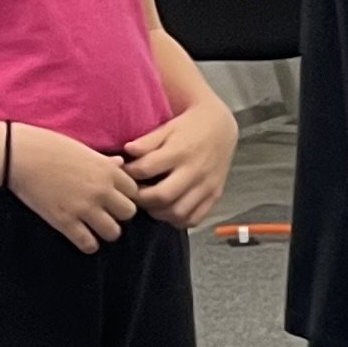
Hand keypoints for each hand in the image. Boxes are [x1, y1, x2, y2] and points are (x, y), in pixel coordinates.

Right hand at [8, 124, 140, 252]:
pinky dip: (88, 244)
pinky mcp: (65, 221)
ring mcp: (84, 207)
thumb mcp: (83, 150)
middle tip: (105, 213)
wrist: (19, 155)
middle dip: (119, 215)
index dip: (125, 196)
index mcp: (108, 171)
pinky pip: (89, 244)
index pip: (135, 192)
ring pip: (113, 232)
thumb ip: (105, 162)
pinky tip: (81, 237)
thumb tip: (121, 163)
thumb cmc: (51, 147)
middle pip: (129, 214)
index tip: (114, 198)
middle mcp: (101, 190)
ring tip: (94, 227)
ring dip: (105, 231)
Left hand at [123, 94, 239, 227]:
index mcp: (180, 151)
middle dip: (141, 199)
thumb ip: (147, 141)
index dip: (129, 173)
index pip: (145, 169)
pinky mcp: (215, 195)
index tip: (125, 171)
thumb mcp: (168, 127)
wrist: (222, 127)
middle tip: (134, 193)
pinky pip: (195, 218)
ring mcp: (207, 186)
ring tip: (150, 203)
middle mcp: (194, 171)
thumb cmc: (189, 126)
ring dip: (158, 212)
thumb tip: (127, 151)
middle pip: (162, 196)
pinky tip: (169, 210)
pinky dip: (178, 220)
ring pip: (178, 212)